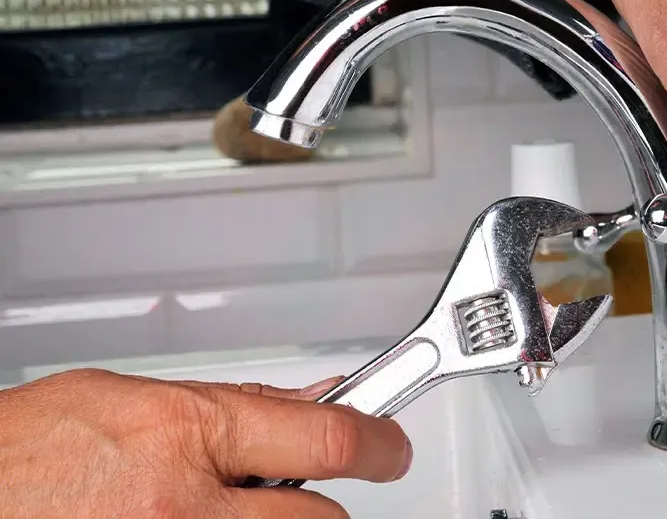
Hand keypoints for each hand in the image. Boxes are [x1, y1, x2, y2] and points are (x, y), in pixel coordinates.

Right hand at [0, 369, 411, 517]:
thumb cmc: (30, 449)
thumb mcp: (134, 398)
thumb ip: (229, 406)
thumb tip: (305, 403)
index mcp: (182, 433)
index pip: (323, 439)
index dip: (377, 442)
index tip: (391, 448)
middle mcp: (182, 506)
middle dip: (320, 505)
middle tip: (293, 493)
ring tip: (219, 508)